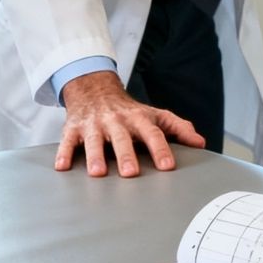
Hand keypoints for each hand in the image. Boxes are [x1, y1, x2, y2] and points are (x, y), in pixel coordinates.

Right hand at [55, 71, 205, 177]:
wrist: (95, 89)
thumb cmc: (129, 110)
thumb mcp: (155, 115)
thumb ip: (178, 128)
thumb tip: (200, 142)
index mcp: (139, 118)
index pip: (153, 134)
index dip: (161, 150)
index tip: (168, 166)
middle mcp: (116, 121)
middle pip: (122, 138)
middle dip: (127, 155)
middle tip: (131, 173)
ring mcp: (94, 124)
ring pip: (94, 140)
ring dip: (96, 156)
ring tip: (98, 173)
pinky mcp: (73, 129)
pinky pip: (67, 141)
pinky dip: (63, 153)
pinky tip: (62, 167)